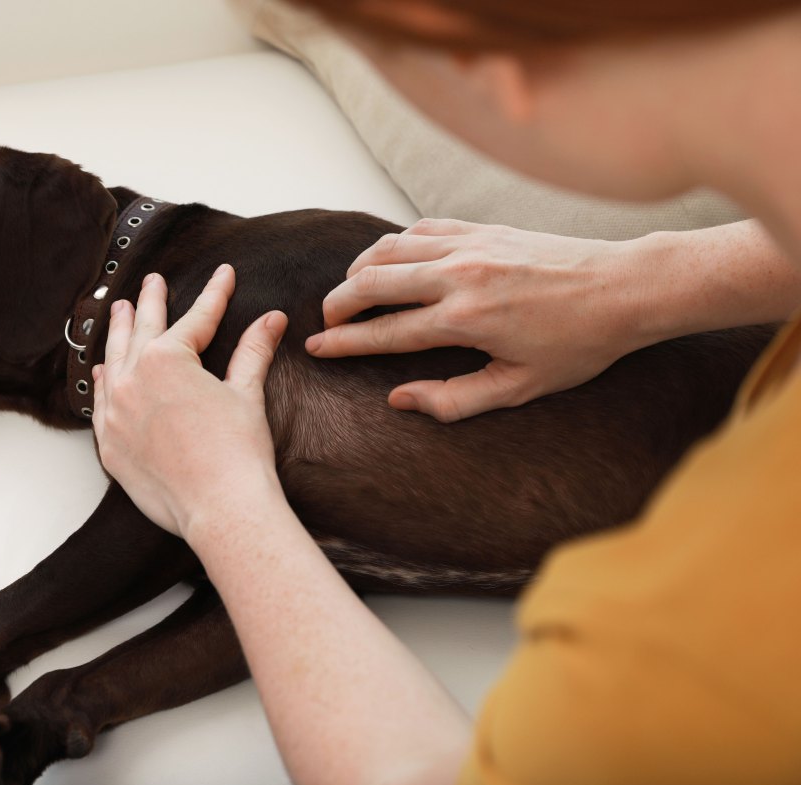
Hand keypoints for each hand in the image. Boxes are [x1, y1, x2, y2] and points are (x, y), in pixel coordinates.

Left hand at [92, 264, 287, 538]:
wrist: (221, 508)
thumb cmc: (238, 453)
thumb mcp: (246, 393)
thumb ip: (253, 351)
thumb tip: (273, 318)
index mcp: (167, 359)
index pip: (196, 319)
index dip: (215, 295)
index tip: (224, 274)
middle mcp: (132, 379)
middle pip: (143, 330)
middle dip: (152, 301)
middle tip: (153, 280)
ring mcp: (115, 413)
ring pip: (114, 361)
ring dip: (120, 333)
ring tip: (122, 310)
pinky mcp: (110, 445)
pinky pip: (101, 403)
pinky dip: (104, 381)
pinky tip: (104, 369)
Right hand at [306, 218, 648, 421]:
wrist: (625, 288)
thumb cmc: (579, 345)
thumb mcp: (520, 387)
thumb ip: (455, 399)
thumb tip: (400, 400)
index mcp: (465, 320)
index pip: (385, 332)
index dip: (343, 343)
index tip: (316, 348)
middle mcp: (459, 275)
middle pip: (373, 282)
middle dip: (339, 302)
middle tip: (326, 320)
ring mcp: (470, 245)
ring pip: (390, 247)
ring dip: (361, 269)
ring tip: (350, 290)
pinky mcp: (483, 228)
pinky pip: (421, 228)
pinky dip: (395, 244)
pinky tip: (390, 259)